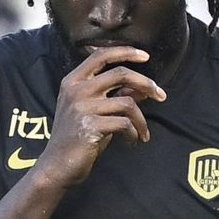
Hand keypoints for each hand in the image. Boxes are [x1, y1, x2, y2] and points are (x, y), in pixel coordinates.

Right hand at [34, 46, 166, 187]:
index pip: (101, 55)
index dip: (125, 52)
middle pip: (120, 74)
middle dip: (146, 83)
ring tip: (143, 132)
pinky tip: (131, 141)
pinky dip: (133, 132)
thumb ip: (114, 96)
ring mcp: (81, 107)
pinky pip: (124, 123)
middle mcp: (75, 90)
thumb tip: (142, 88)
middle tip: (161, 95)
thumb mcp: (94, 111)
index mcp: (73, 81)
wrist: (57, 166)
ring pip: (127, 102)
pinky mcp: (89, 126)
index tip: (145, 56)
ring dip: (141, 119)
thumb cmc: (78, 138)